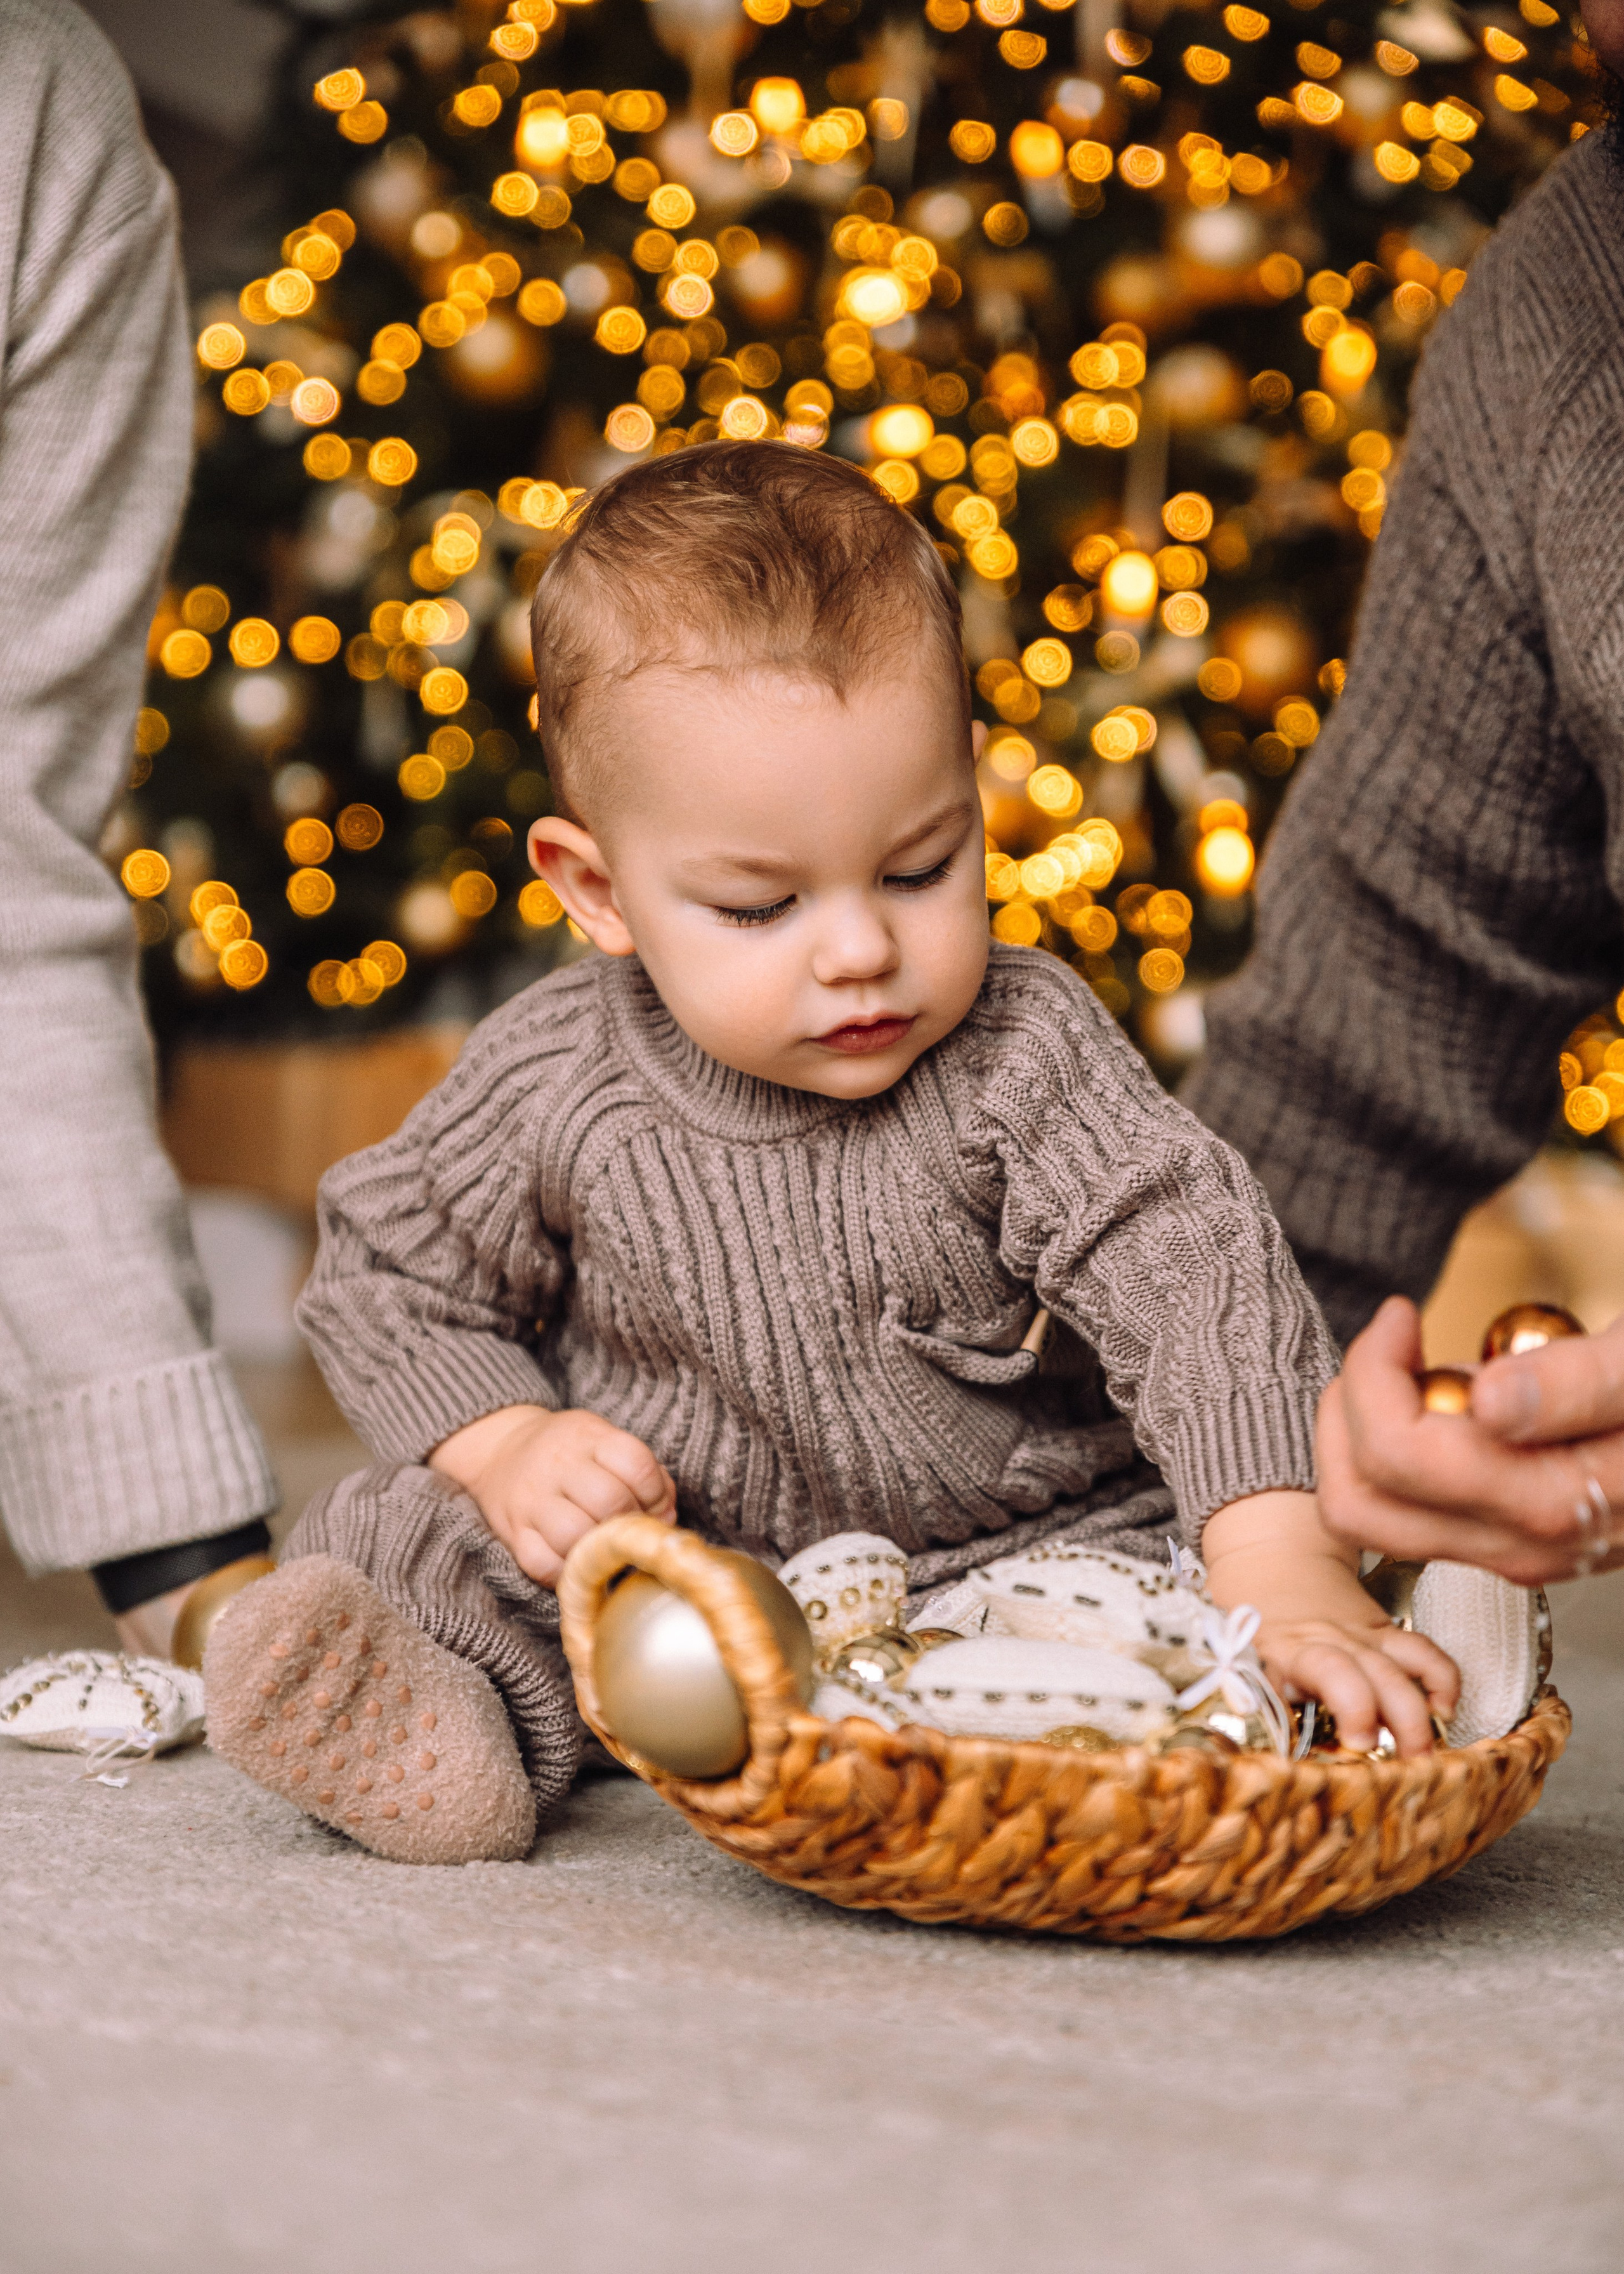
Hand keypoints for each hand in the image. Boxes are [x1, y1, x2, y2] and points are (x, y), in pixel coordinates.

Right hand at [428, 1404, 675, 1587]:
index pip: (636, 1463)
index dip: (656, 1493)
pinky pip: (544, 1565)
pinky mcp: (513, 1533)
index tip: (655, 1507)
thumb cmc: (569, 1454)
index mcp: (588, 1437)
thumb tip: (667, 1517)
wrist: (501, 1451)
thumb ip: (645, 1473)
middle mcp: (557, 1464)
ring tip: (603, 1547)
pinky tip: (577, 1562)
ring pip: (575, 1536)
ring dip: (599, 1550)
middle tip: (628, 1530)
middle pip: (609, 1500)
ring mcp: (531, 1500)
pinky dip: (567, 1572)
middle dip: (629, 1522)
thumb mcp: (605, 1443)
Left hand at [1203, 1489, 1458, 1755]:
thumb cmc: (1247, 1614)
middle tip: (1391, 1765)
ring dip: (1416, 1715)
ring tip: (1423, 1756)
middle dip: (1380, 1722)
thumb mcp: (1228, 1652)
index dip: (1343, 1706)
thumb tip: (1238, 1754)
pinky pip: (1423, 1653)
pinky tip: (1443, 1711)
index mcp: (1281, 1649)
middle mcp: (1324, 1641)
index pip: (1316, 1673)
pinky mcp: (1384, 1633)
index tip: (1353, 1745)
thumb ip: (1238, 1696)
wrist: (1270, 1557)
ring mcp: (1359, 1636)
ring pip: (1398, 1668)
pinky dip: (1442, 1680)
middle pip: (1357, 1675)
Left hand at [1317, 1299, 1623, 1586]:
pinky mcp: (1512, 1541)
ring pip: (1375, 1517)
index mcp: (1554, 1503)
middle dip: (1349, 1412)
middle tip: (1387, 1341)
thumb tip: (1491, 1405)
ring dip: (1367, 1435)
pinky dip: (1397, 1455)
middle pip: (1361, 1503)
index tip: (1402, 1312)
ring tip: (1411, 1366)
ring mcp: (1514, 1551)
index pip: (1399, 1457)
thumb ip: (1579, 1384)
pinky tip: (1446, 1400)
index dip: (1374, 1373)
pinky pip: (1414, 1514)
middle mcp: (1524, 1546)